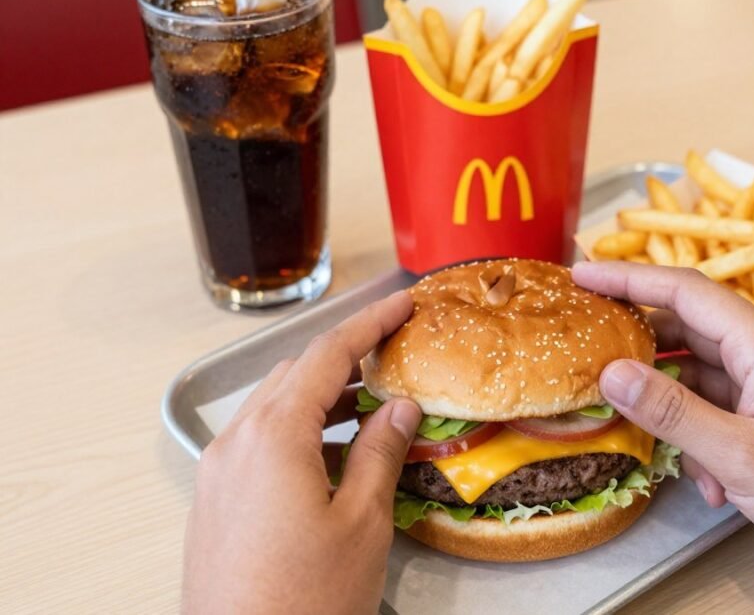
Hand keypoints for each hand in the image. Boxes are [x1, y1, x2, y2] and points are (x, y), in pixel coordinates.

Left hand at [182, 291, 420, 614]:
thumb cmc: (303, 600)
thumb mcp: (361, 523)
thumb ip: (379, 453)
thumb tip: (398, 407)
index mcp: (274, 435)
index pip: (327, 355)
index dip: (370, 323)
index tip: (402, 303)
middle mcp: (236, 443)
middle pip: (294, 374)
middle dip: (345, 358)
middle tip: (391, 354)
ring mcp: (219, 473)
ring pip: (273, 407)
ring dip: (321, 396)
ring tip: (370, 406)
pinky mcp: (214, 502)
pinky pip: (258, 442)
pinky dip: (298, 430)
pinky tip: (331, 455)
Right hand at [572, 261, 753, 594]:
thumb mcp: (743, 455)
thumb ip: (673, 412)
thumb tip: (612, 373)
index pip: (685, 290)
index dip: (629, 277)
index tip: (581, 275)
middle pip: (688, 326)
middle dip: (639, 339)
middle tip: (587, 344)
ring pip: (700, 374)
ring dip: (673, 406)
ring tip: (639, 427)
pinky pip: (720, 409)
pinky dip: (702, 438)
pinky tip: (707, 482)